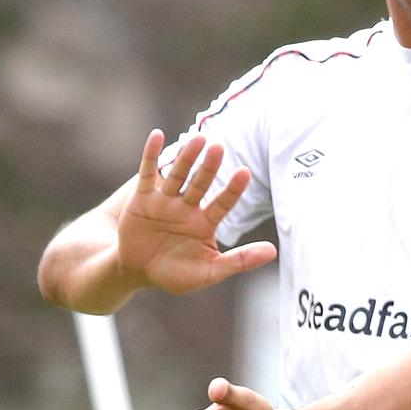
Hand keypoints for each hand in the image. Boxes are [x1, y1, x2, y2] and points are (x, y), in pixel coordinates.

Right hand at [117, 129, 275, 294]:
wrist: (136, 272)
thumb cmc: (175, 274)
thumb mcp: (209, 272)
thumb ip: (239, 261)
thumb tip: (273, 252)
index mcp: (205, 222)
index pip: (223, 203)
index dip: (233, 189)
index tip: (245, 173)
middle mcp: (187, 207)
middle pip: (201, 183)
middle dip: (209, 167)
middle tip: (219, 147)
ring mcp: (165, 200)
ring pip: (177, 175)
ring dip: (187, 157)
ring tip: (198, 139)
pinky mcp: (143, 197)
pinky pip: (148, 173)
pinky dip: (151, 154)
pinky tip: (158, 135)